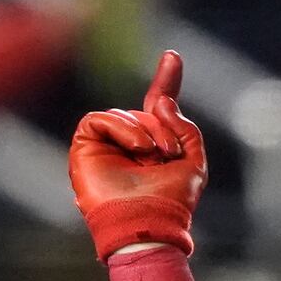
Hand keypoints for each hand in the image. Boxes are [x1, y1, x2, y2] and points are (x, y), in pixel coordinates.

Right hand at [69, 50, 206, 260]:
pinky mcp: (85, 145)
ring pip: (123, 113)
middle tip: (169, 152)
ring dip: (144, 130)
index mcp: (155, 148)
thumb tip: (162, 102)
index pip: (158, 107)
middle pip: (145, 111)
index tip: (173, 56)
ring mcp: (107, 145)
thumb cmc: (171, 202)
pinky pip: (100, 118)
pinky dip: (121, 128)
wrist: (147, 224)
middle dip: (161, 126)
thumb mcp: (194, 163)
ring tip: (153, 156)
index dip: (166, 81)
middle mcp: (130, 144)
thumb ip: (187, 130)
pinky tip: (137, 149)